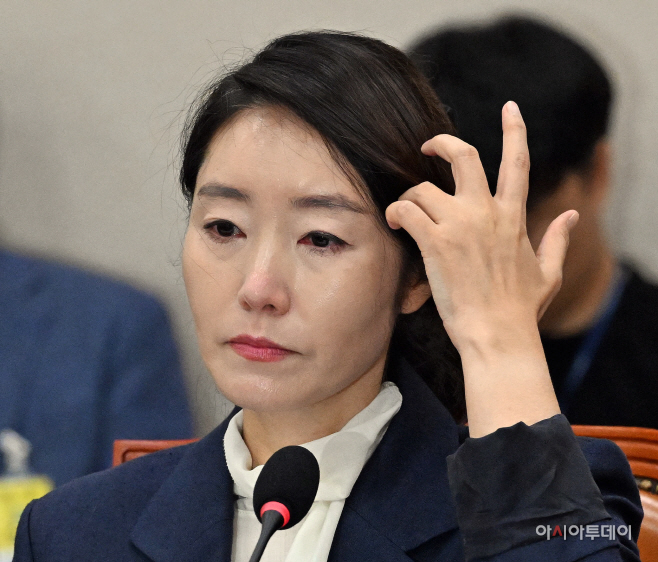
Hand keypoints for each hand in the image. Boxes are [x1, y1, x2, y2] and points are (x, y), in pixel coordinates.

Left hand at [385, 101, 577, 435]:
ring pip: (422, 188)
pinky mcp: (437, 243)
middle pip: (463, 156)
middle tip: (427, 146)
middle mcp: (487, 213)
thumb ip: (558, 240)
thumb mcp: (548, 273)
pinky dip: (394, 212)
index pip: (517, 162)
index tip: (509, 108)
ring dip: (408, 197)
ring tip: (402, 214)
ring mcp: (461, 225)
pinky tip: (393, 224)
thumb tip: (571, 215)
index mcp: (513, 217)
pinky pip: (406, 210)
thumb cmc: (520, 310)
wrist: (498, 336)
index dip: (514, 130)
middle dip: (442, 143)